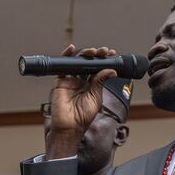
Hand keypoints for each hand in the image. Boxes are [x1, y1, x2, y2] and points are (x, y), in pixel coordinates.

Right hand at [46, 44, 116, 158]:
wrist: (69, 126)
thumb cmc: (83, 116)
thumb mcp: (96, 98)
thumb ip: (100, 83)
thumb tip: (111, 70)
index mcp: (93, 87)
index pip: (99, 70)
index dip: (105, 62)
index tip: (112, 54)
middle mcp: (82, 82)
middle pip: (89, 64)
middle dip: (97, 56)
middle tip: (104, 51)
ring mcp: (71, 81)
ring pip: (78, 63)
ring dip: (85, 54)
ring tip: (93, 51)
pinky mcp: (61, 81)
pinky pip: (63, 66)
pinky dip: (67, 56)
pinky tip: (72, 48)